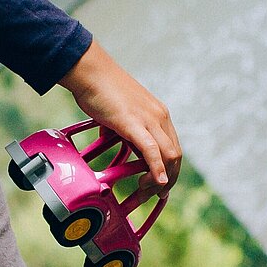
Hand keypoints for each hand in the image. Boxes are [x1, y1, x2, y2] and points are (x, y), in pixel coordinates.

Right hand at [57, 40, 181, 186]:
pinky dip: (157, 169)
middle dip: (170, 179)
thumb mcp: (120, 112)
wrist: (91, 72)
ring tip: (149, 191)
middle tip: (156, 194)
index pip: (173, 147)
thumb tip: (112, 137)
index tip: (160, 184)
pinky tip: (157, 182)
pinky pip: (151, 150)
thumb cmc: (101, 89)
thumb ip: (123, 126)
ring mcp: (149, 119)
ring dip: (161, 178)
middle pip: (175, 155)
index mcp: (159, 114)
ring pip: (168, 155)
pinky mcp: (133, 122)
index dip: (170, 169)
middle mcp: (160, 116)